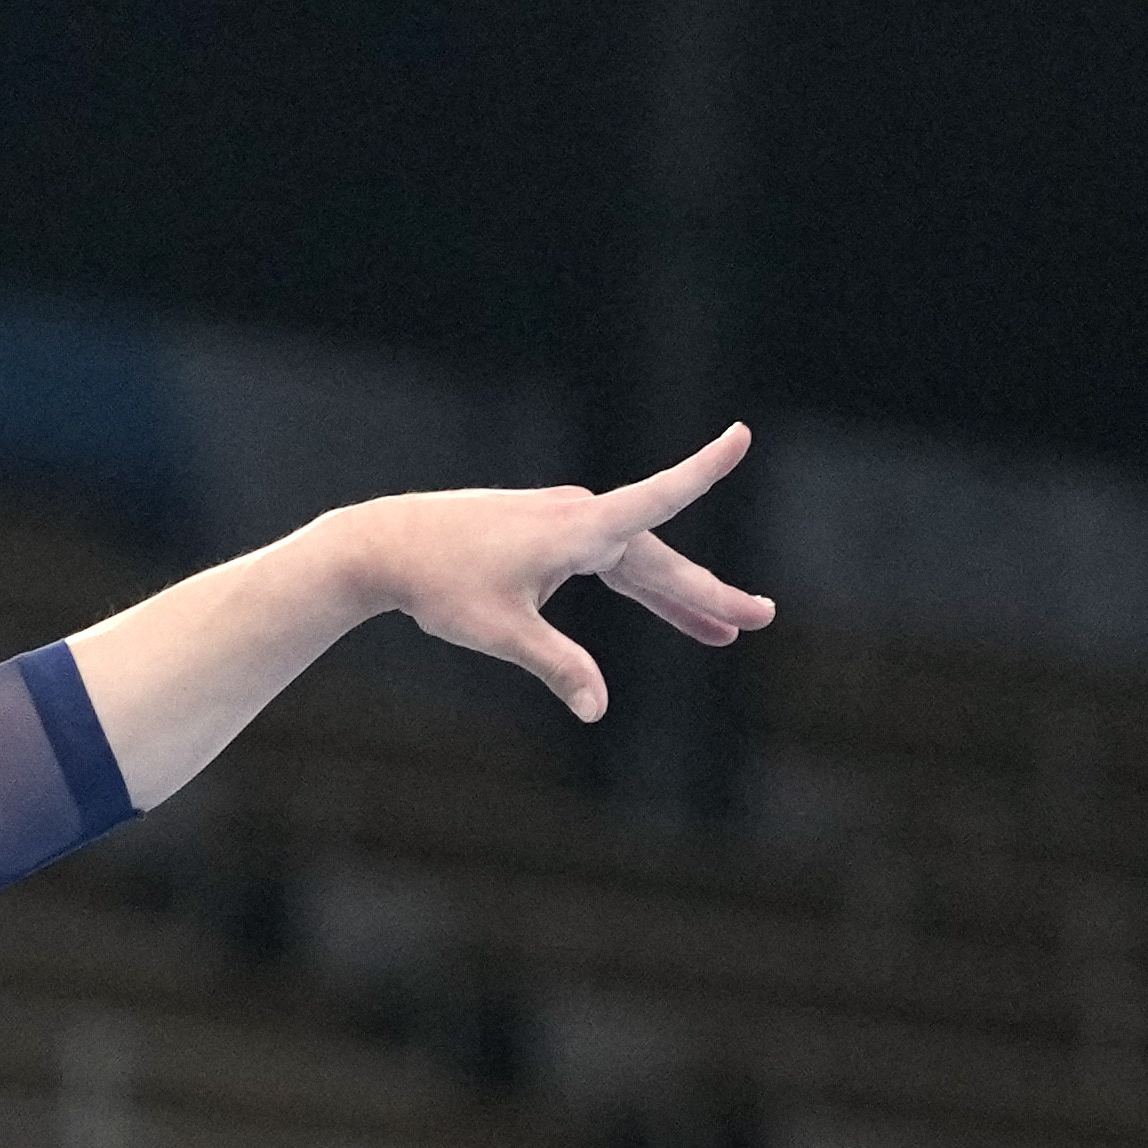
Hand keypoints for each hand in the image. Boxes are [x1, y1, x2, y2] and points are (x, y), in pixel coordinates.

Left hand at [361, 430, 774, 723]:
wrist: (386, 546)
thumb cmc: (440, 585)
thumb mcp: (500, 632)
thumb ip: (557, 667)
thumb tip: (598, 711)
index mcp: (576, 530)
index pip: (656, 498)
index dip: (702, 470)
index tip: (741, 436)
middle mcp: (579, 518)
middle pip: (659, 558)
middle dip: (709, 594)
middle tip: (761, 619)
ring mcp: (565, 525)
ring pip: (638, 565)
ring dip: (679, 599)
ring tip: (725, 634)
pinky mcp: (549, 537)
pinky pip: (611, 565)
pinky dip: (641, 591)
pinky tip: (667, 611)